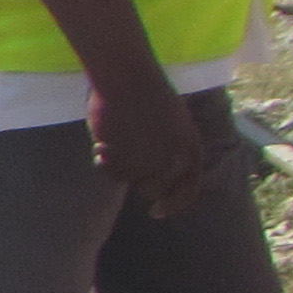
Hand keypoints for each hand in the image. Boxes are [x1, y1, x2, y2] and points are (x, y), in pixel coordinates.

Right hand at [86, 66, 209, 217]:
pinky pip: (108, 170)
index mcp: (190, 150)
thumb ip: (173, 151)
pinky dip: (103, 160)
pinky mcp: (119, 158)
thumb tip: (158, 182)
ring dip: (119, 165)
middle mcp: (171, 161)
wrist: (128, 79)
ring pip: (127, 179)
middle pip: (153, 189)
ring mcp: (144, 161)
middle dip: (141, 179)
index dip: (174, 204)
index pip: (188, 189)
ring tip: (113, 141)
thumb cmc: (152, 94)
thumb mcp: (176, 124)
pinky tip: (102, 142)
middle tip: (128, 161)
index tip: (157, 213)